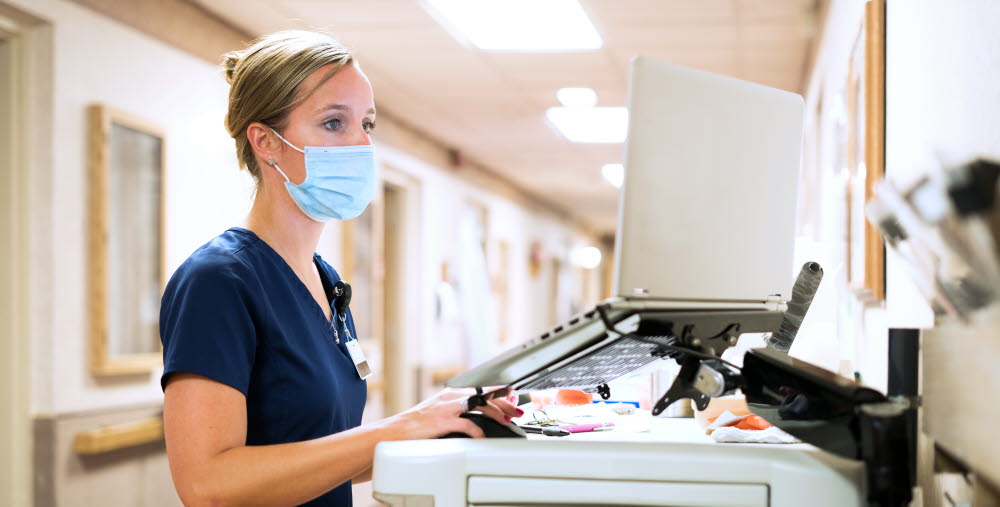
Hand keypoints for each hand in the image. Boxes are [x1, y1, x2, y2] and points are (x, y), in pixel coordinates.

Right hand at [386, 388, 522, 439]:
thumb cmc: (418, 424)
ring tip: (507, 422)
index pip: (481, 390)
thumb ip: (458, 411)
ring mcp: (448, 408)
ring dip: (497, 414)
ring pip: (480, 407)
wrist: (397, 430)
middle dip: (504, 404)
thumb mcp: (440, 412)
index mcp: (452, 394)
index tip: (513, 396)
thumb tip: (478, 416)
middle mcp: (451, 397)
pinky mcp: (443, 421)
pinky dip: (479, 431)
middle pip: (485, 397)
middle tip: (517, 412)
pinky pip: (467, 425)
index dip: (500, 393)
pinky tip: (484, 437)